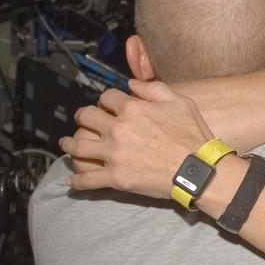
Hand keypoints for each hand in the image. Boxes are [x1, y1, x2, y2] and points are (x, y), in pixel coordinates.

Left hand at [59, 81, 213, 198]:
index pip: (106, 97)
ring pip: (79, 147)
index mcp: (132, 108)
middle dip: (83, 117)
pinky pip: (88, 179)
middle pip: (86, 117)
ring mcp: (114, 155)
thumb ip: (154, 88)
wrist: (198, 171)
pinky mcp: (116, 178)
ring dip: (69, 144)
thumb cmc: (193, 136)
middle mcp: (118, 129)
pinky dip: (77, 181)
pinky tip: (71, 181)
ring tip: (65, 145)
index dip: (106, 100)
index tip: (108, 105)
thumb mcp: (180, 102)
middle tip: (83, 121)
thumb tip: (132, 84)